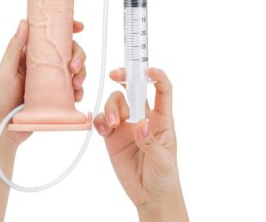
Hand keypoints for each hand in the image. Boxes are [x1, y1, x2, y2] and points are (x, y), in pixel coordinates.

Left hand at [0, 18, 86, 148]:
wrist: (3, 128)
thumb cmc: (0, 98)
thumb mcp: (5, 70)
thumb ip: (14, 47)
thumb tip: (24, 22)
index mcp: (31, 53)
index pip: (51, 35)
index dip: (67, 28)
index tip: (79, 27)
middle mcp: (44, 64)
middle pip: (69, 51)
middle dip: (78, 55)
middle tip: (75, 67)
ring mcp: (52, 79)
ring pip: (75, 69)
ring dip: (82, 73)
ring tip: (77, 85)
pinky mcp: (58, 95)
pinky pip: (74, 89)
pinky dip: (80, 90)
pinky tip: (78, 96)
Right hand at [94, 67, 187, 221]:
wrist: (150, 196)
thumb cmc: (165, 175)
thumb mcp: (164, 160)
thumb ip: (151, 142)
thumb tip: (141, 125)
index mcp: (161, 118)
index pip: (162, 90)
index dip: (157, 76)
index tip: (148, 70)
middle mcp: (143, 116)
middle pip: (133, 89)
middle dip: (124, 77)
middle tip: (115, 75)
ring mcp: (126, 125)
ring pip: (115, 102)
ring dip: (111, 107)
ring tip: (111, 125)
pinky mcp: (112, 136)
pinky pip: (102, 120)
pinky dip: (100, 120)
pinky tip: (103, 131)